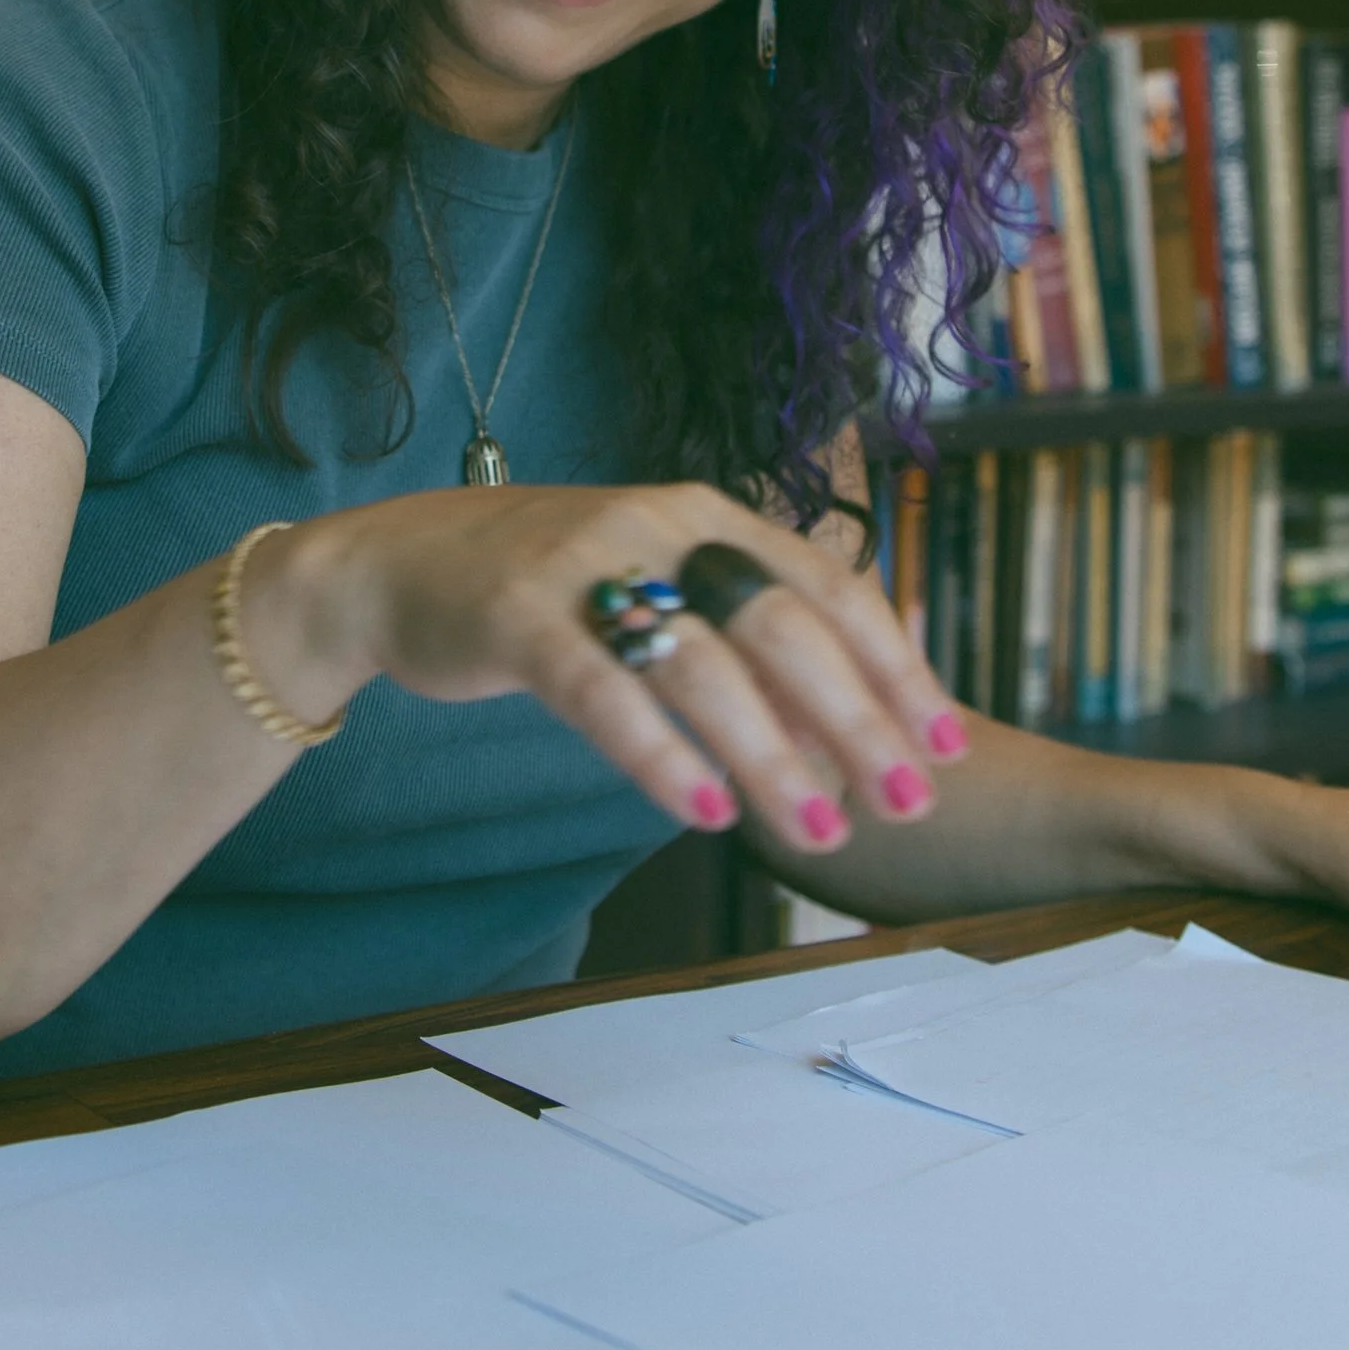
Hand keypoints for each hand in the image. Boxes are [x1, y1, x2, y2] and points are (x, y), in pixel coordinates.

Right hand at [260, 481, 966, 860]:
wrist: (401, 564)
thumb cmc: (554, 591)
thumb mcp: (662, 588)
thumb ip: (747, 639)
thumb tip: (856, 723)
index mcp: (712, 518)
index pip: (832, 589)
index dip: (896, 668)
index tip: (947, 747)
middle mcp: (661, 528)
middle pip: (783, 626)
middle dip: (855, 719)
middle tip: (906, 804)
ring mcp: (587, 568)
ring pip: (700, 664)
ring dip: (769, 753)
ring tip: (818, 831)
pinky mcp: (519, 616)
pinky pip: (602, 691)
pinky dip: (659, 753)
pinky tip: (702, 812)